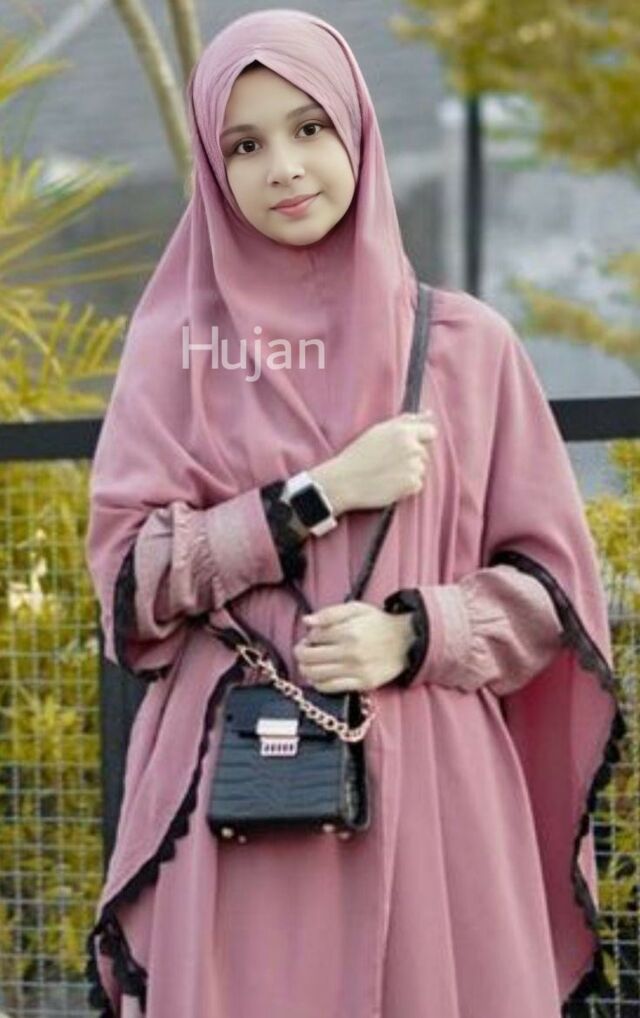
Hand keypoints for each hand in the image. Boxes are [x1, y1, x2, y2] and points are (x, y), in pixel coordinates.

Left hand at [292, 600, 414, 692]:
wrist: (406, 641)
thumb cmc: (378, 623)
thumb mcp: (356, 609)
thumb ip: (330, 613)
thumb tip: (307, 621)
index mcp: (348, 631)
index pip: (313, 636)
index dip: (308, 636)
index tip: (312, 637)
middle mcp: (351, 652)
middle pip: (310, 657)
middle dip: (301, 653)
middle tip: (304, 650)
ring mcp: (356, 670)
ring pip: (316, 674)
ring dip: (305, 669)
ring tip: (308, 664)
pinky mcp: (363, 684)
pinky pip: (331, 688)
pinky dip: (318, 683)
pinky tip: (319, 677)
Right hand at [311, 411, 437, 514]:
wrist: (344, 481)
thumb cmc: (359, 454)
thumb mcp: (379, 431)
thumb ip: (406, 420)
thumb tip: (429, 414)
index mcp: (404, 432)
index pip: (431, 432)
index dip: (421, 439)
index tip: (408, 446)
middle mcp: (412, 448)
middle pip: (424, 453)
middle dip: (411, 457)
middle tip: (388, 462)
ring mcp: (413, 467)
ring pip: (420, 469)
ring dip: (408, 472)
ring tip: (386, 473)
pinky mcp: (411, 484)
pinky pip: (417, 485)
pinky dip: (407, 487)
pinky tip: (389, 484)